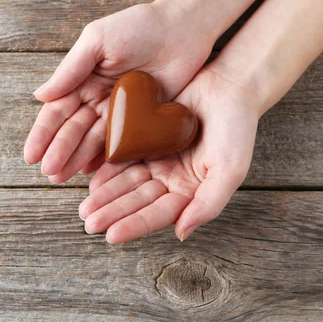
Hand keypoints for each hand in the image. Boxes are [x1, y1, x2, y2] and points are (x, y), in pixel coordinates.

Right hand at [24, 3, 213, 182]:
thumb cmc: (137, 27)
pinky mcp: (142, 123)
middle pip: (73, 131)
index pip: (57, 112)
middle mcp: (96, 100)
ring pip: (93, 142)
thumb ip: (71, 69)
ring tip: (61, 178)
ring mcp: (119, 114)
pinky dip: (106, 160)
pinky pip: (122, 145)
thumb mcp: (97, 41)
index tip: (31, 155)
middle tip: (48, 172)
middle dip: (59, 152)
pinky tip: (91, 174)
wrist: (181, 29)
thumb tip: (38, 96)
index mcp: (82, 81)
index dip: (43, 134)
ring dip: (76, 160)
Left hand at [79, 65, 259, 241]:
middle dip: (113, 212)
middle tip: (88, 223)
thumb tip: (182, 233)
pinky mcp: (146, 139)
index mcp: (192, 192)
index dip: (135, 224)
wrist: (230, 86)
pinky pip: (123, 157)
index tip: (111, 235)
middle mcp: (172, 180)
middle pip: (137, 200)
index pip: (159, 214)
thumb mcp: (230, 169)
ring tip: (85, 208)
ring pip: (127, 182)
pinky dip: (108, 169)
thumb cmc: (237, 128)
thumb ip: (209, 203)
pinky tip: (92, 180)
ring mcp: (158, 160)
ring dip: (106, 195)